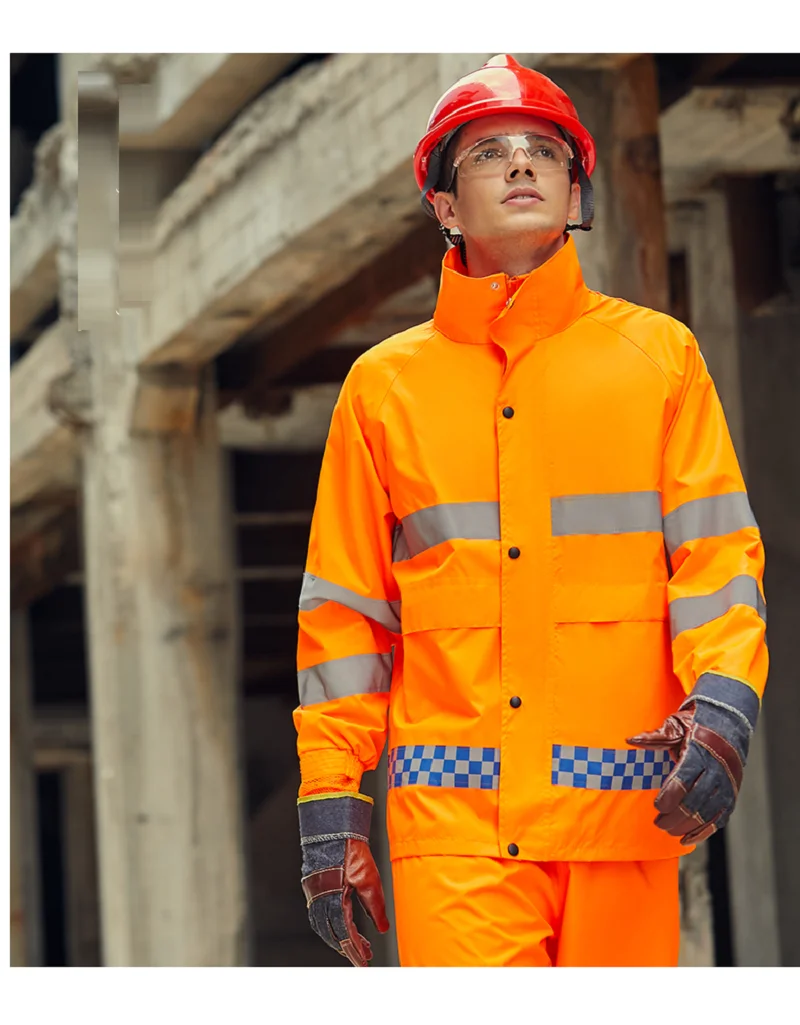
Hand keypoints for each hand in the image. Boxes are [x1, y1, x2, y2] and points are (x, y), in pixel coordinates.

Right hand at [302, 838, 388, 965]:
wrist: (334, 830)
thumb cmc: (351, 852)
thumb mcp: (370, 880)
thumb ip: (375, 907)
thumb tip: (383, 929)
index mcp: (335, 901)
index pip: (346, 934)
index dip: (356, 950)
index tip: (365, 961)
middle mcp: (321, 901)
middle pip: (333, 934)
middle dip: (348, 947)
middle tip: (362, 955)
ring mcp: (314, 895)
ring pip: (323, 927)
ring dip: (338, 938)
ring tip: (354, 944)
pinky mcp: (313, 887)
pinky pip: (318, 915)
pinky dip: (329, 925)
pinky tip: (339, 925)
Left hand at [627, 700, 750, 844]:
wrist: (729, 719)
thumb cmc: (697, 724)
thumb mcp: (676, 725)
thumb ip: (656, 738)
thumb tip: (631, 740)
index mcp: (700, 752)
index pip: (684, 780)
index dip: (669, 797)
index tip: (656, 805)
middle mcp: (717, 770)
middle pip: (695, 801)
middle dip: (675, 816)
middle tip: (658, 822)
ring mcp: (727, 783)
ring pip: (708, 813)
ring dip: (688, 826)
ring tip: (670, 830)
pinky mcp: (733, 792)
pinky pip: (721, 817)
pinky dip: (705, 830)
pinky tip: (689, 838)